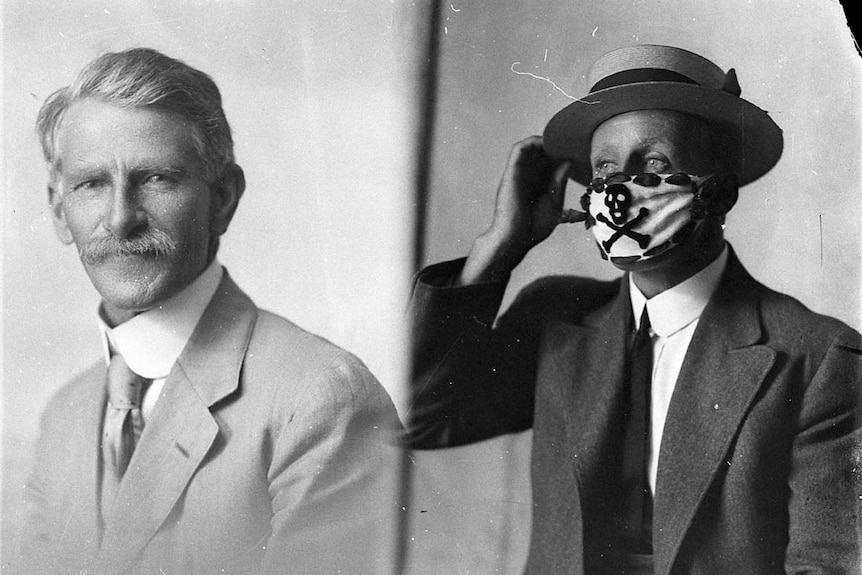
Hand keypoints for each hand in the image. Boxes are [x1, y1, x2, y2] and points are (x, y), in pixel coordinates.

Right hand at [458, 137, 570, 284]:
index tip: (577, 148)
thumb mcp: (555, 202)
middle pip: (540, 152)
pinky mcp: (512, 171)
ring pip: (529, 147)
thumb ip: (559, 182)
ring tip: (559, 138)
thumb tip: (568, 162)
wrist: (517, 238)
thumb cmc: (534, 226)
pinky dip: (532, 142)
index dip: (562, 153)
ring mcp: (520, 173)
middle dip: (555, 144)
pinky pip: (519, 149)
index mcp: (539, 184)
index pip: (550, 162)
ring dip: (543, 140)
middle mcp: (529, 176)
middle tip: (571, 140)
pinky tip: (546, 142)